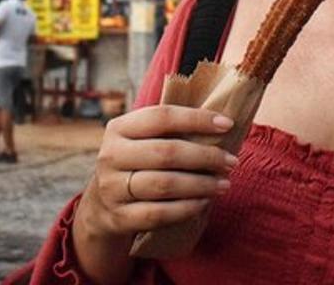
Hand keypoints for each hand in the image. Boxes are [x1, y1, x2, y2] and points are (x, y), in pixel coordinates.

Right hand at [75, 105, 236, 242]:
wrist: (102, 206)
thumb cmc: (136, 163)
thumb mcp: (141, 140)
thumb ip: (170, 129)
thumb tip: (221, 123)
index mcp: (119, 128)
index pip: (161, 117)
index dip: (197, 119)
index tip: (227, 124)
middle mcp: (111, 156)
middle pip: (166, 152)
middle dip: (205, 156)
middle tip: (231, 161)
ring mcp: (112, 188)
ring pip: (164, 184)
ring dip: (201, 184)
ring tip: (224, 184)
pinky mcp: (119, 217)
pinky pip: (159, 214)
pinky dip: (186, 208)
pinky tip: (203, 202)